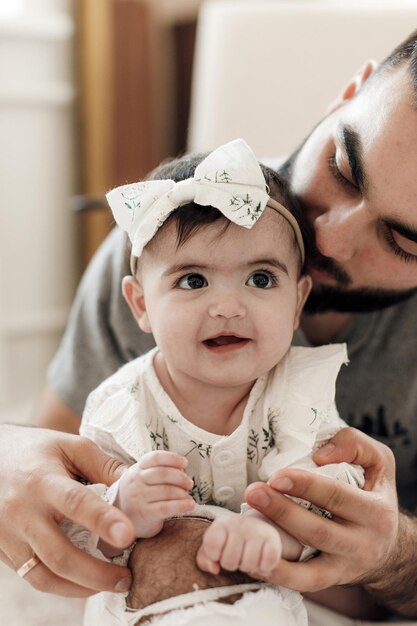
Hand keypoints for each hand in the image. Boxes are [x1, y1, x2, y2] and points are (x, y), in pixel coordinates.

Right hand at [0, 424, 137, 596]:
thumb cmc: (37, 450)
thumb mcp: (71, 446)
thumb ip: (103, 466)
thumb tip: (136, 486)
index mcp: (42, 481)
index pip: (75, 503)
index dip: (103, 520)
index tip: (128, 535)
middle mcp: (22, 512)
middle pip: (59, 554)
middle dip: (96, 574)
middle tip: (127, 578)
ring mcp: (9, 535)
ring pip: (44, 576)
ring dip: (80, 588)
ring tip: (111, 584)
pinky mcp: (4, 550)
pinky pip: (33, 577)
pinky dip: (62, 586)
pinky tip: (85, 582)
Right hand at [117, 451, 194, 537]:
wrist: (121, 518)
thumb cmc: (140, 493)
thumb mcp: (143, 477)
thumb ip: (159, 470)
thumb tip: (182, 470)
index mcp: (137, 468)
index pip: (155, 458)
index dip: (172, 458)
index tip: (185, 463)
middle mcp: (136, 481)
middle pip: (162, 473)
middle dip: (181, 478)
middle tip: (189, 484)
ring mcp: (139, 498)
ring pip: (166, 491)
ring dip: (182, 493)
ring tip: (188, 496)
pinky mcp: (145, 514)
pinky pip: (166, 508)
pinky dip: (181, 505)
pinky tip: (190, 505)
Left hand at [196, 514, 281, 575]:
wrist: (256, 529)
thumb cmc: (229, 541)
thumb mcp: (213, 546)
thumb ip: (204, 558)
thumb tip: (214, 569)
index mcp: (222, 523)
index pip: (211, 544)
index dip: (214, 555)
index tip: (219, 552)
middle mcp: (240, 523)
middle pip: (229, 561)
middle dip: (231, 564)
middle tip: (236, 555)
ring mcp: (258, 530)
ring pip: (248, 565)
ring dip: (247, 567)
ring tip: (247, 557)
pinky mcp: (274, 540)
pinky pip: (267, 564)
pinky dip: (263, 568)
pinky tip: (260, 560)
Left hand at [245, 428, 398, 591]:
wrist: (386, 543)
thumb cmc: (373, 493)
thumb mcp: (377, 461)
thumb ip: (353, 444)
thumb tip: (319, 456)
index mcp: (374, 510)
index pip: (336, 496)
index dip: (305, 486)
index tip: (276, 476)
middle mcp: (362, 543)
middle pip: (318, 531)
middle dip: (282, 512)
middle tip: (253, 492)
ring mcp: (344, 567)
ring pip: (308, 564)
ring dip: (274, 547)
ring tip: (247, 530)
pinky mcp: (329, 580)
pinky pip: (302, 583)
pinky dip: (277, 575)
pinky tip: (254, 560)